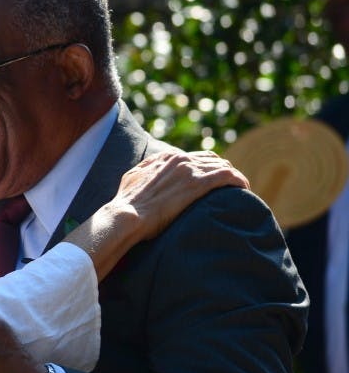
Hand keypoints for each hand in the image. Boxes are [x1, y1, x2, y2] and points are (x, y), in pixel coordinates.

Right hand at [112, 150, 248, 240]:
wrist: (127, 215)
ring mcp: (190, 170)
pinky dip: (239, 181)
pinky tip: (244, 190)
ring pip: (223, 166)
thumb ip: (146, 170)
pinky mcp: (198, 184)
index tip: (212, 180)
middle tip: (229, 187)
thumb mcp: (132, 177)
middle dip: (223, 171)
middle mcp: (179, 159)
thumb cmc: (127, 203)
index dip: (206, 167)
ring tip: (240, 191)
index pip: (194, 156)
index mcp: (165, 158)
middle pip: (212, 159)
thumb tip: (149, 169)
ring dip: (233, 177)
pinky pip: (228, 176)